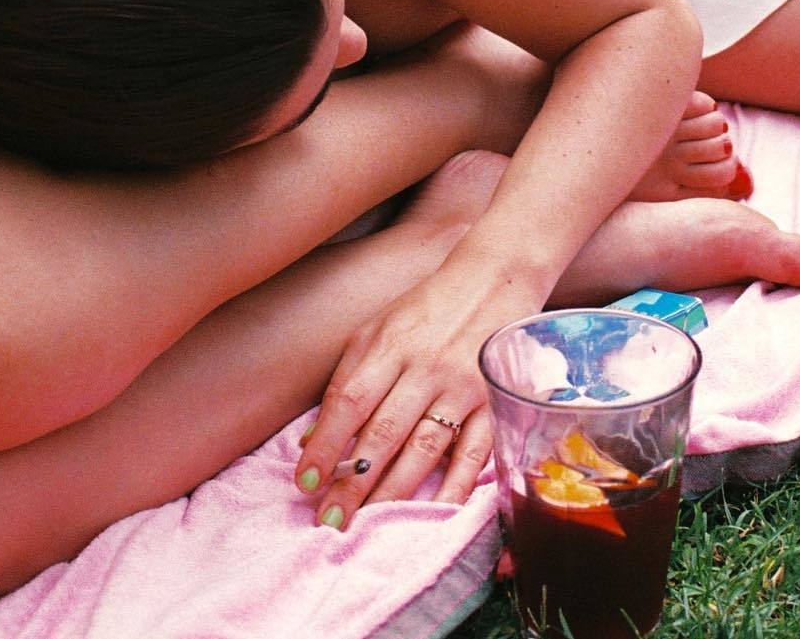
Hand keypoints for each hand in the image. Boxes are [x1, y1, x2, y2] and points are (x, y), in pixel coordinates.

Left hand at [293, 259, 534, 528]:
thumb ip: (346, 378)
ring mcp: (463, 385)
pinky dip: (454, 487)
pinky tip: (432, 514)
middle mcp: (426, 366)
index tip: (304, 483)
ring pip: (424, 448)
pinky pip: (474, 453)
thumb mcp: (378, 328)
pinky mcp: (494, 401)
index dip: (325, 444)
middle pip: (384, 432)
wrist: (495, 276)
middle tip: (328, 521)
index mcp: (391, 344)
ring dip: (392, 491)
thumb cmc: (428, 307)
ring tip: (366, 523)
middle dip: (352, 483)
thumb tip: (309, 440)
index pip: (350, 400)